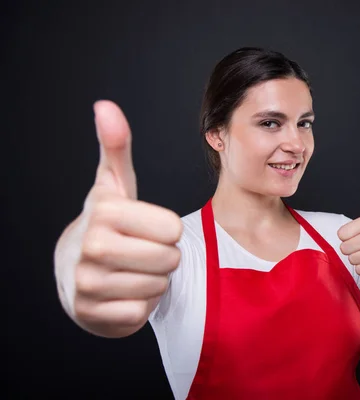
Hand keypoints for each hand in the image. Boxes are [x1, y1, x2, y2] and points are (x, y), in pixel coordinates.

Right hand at [57, 100, 182, 333]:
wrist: (74, 269)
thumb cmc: (108, 223)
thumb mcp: (114, 185)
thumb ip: (116, 147)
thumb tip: (106, 106)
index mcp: (105, 211)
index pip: (172, 228)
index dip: (166, 230)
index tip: (144, 227)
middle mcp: (91, 247)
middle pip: (169, 259)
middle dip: (164, 257)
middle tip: (140, 251)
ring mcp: (87, 284)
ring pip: (158, 286)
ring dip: (152, 281)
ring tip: (130, 270)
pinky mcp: (92, 314)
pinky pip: (142, 312)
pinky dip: (140, 305)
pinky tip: (122, 292)